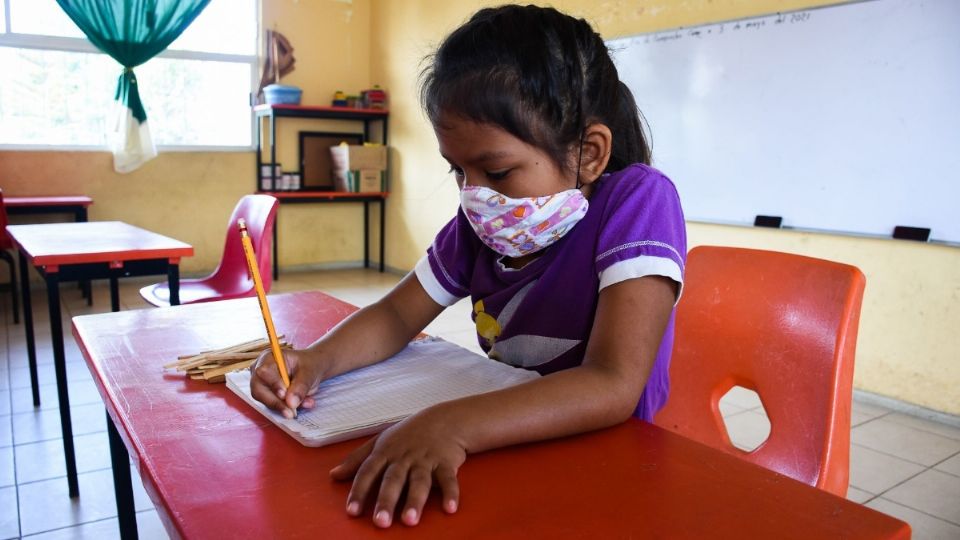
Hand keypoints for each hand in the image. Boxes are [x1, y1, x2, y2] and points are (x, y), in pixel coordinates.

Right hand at [250, 347, 325, 417]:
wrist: (311, 370)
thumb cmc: (308, 365)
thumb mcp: (309, 371)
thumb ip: (301, 385)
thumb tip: (291, 403)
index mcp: (268, 358)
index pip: (263, 372)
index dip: (273, 384)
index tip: (284, 394)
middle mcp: (260, 371)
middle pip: (258, 390)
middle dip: (275, 402)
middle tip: (291, 412)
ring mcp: (261, 385)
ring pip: (265, 401)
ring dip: (284, 407)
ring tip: (306, 403)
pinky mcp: (267, 396)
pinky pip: (273, 406)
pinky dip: (288, 408)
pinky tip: (305, 403)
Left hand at [330, 408, 465, 527]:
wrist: (445, 419)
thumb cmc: (408, 434)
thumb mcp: (380, 442)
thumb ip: (357, 460)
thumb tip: (333, 475)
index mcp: (385, 452)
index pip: (368, 471)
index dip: (359, 491)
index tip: (352, 511)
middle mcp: (404, 457)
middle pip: (393, 479)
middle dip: (386, 500)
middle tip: (380, 522)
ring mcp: (425, 459)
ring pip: (419, 481)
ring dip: (415, 500)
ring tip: (410, 520)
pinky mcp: (446, 462)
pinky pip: (448, 479)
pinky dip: (450, 493)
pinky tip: (449, 508)